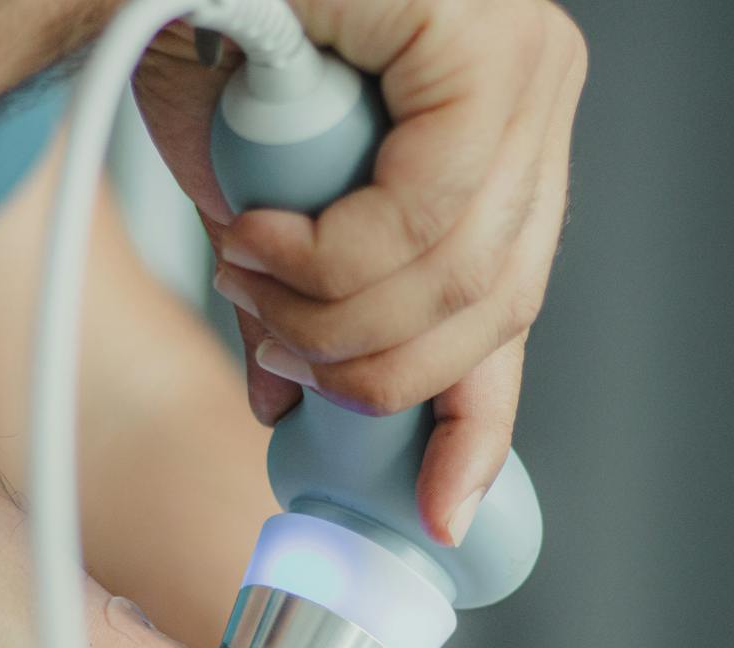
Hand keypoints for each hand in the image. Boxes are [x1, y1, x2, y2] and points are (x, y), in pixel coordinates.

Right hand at [133, 1, 584, 543]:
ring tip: (244, 284)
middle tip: (267, 351)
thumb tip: (285, 406)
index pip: (512, 303)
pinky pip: (425, 210)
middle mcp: (533, 97)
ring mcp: (524, 60)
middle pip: (494, 306)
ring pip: (460, 272)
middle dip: (367, 370)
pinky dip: (331, 258)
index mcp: (499, 138)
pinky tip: (259, 240)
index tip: (438, 512)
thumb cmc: (200, 32)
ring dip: (331, 317)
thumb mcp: (258, 199)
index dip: (475, 420)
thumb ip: (296, 298)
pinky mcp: (487, 32)